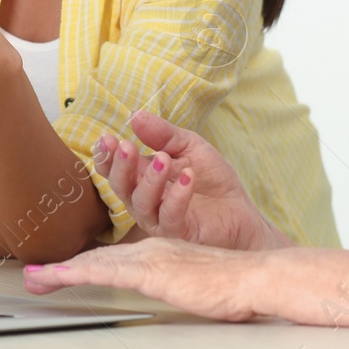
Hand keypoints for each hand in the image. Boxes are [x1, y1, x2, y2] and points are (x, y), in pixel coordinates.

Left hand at [22, 237, 274, 321]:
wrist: (251, 276)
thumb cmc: (230, 282)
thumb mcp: (192, 281)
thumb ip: (173, 281)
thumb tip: (165, 287)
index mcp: (155, 252)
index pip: (111, 261)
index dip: (81, 266)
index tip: (56, 273)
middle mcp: (146, 250)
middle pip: (95, 260)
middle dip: (60, 269)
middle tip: (31, 275)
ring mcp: (147, 259)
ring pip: (94, 264)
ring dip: (60, 271)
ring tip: (33, 277)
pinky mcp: (152, 272)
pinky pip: (107, 273)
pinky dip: (79, 273)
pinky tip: (61, 276)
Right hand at [96, 109, 289, 252]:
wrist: (243, 211)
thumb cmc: (212, 180)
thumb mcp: (189, 147)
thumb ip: (162, 134)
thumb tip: (134, 115)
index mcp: (142, 177)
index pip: (114, 168)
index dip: (105, 156)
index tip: (106, 139)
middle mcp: (144, 200)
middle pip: (120, 186)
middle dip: (120, 166)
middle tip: (126, 146)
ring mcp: (160, 219)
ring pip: (141, 203)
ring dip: (150, 179)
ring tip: (164, 159)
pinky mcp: (180, 233)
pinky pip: (171, 217)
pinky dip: (178, 196)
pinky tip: (189, 177)